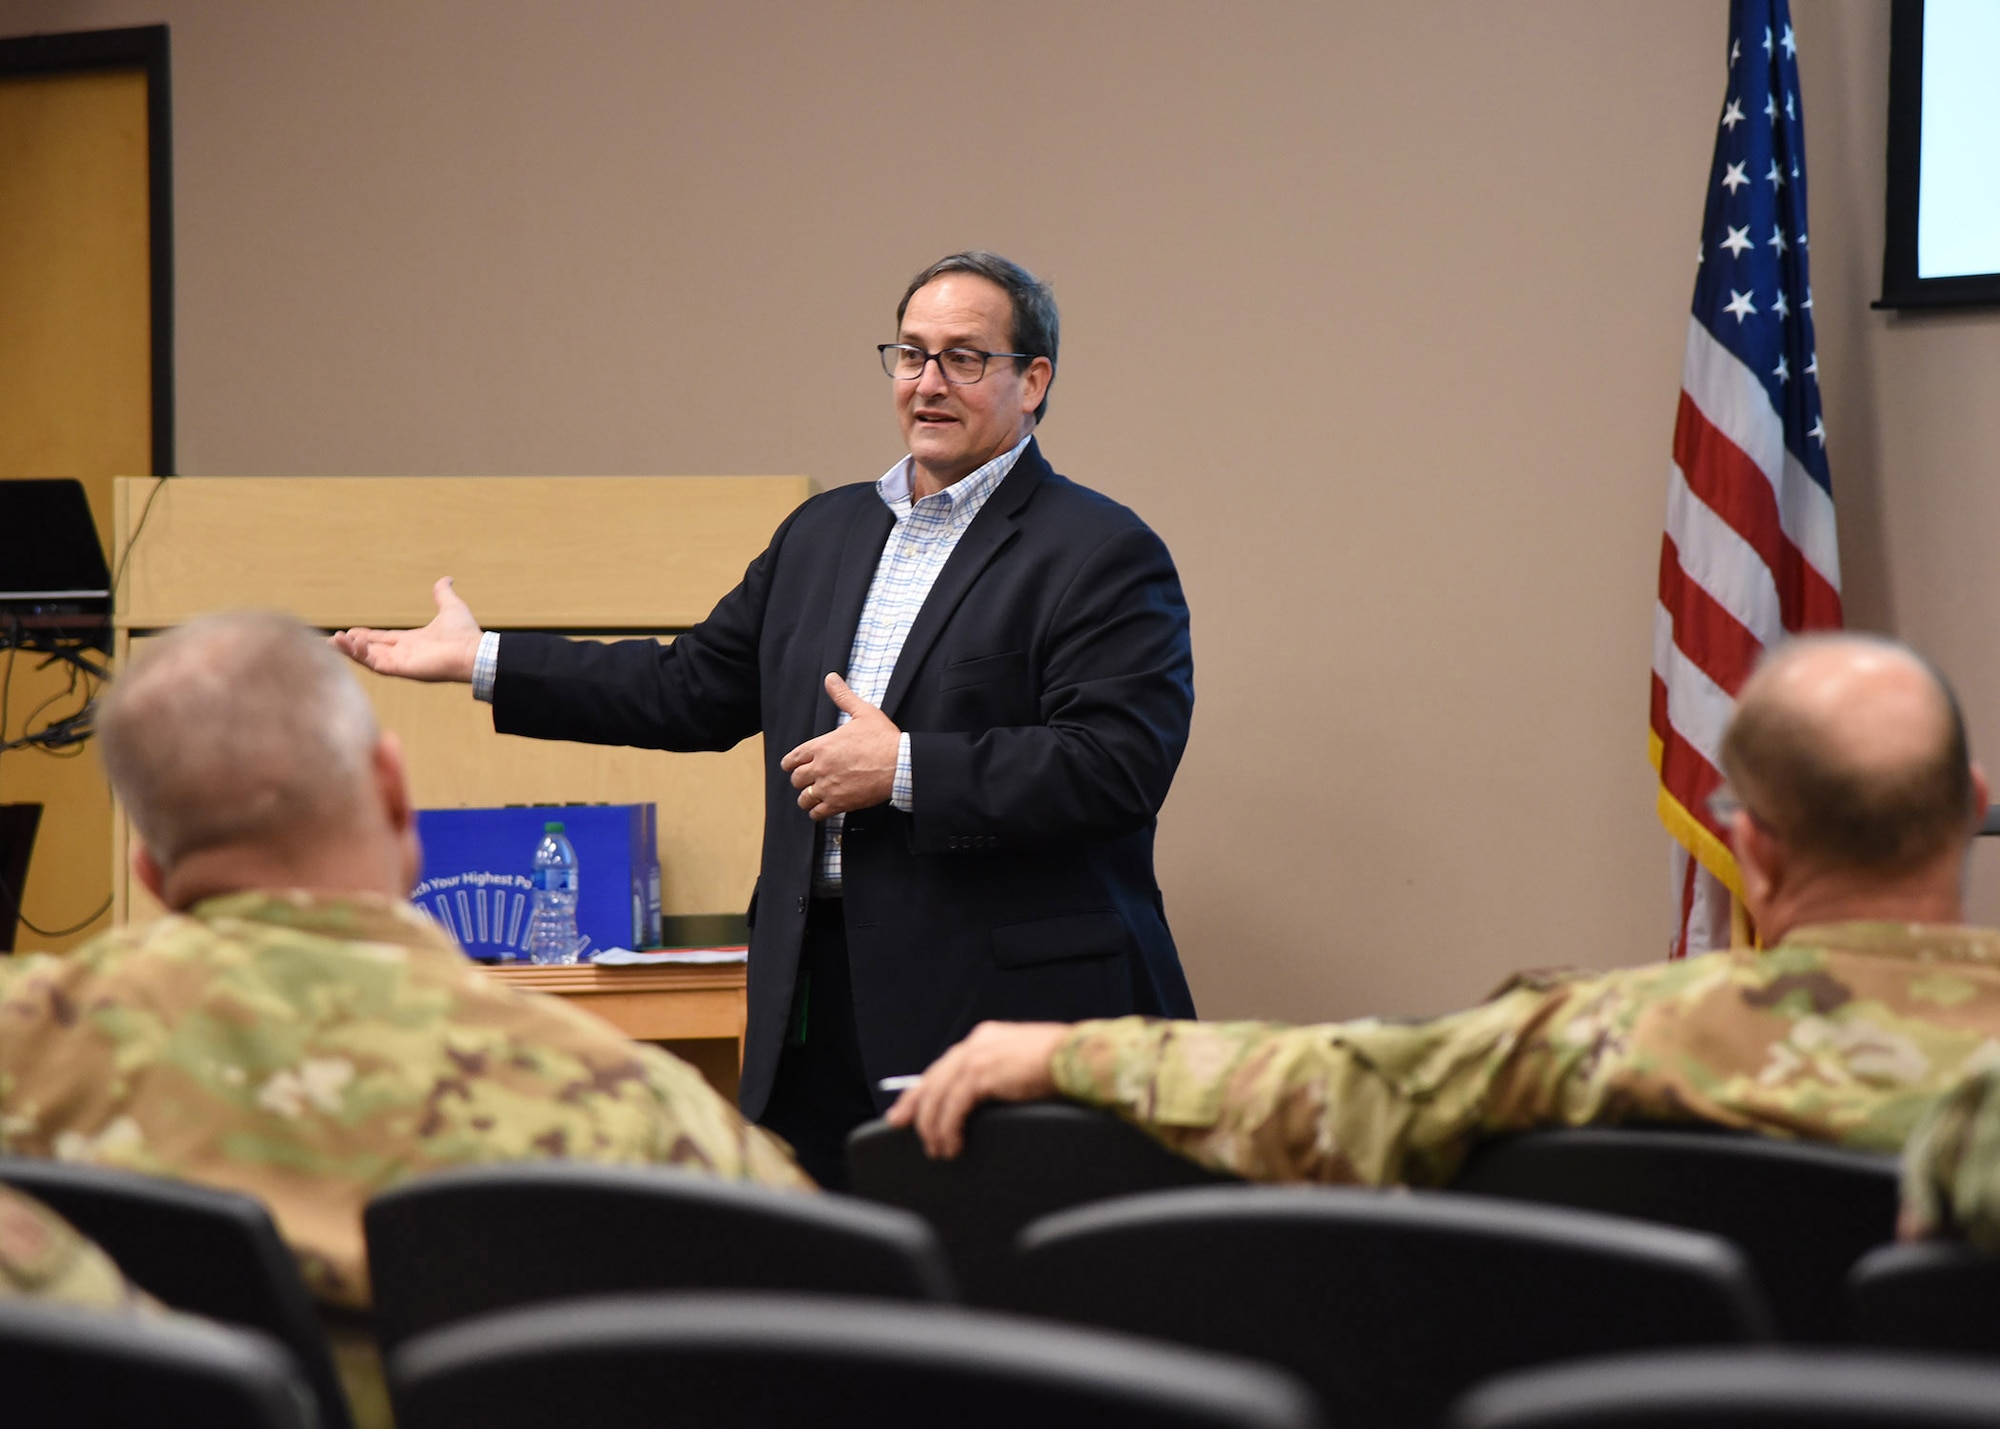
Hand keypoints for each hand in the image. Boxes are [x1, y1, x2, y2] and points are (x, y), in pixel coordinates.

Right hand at [329, 577, 483, 682]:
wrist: (473, 650)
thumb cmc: (465, 634)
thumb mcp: (450, 607)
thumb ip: (442, 593)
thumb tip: (446, 579)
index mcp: (412, 642)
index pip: (382, 639)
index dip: (365, 637)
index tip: (349, 632)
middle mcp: (404, 654)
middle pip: (370, 650)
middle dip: (350, 646)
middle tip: (329, 641)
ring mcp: (401, 663)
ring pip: (368, 658)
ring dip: (350, 650)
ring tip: (333, 640)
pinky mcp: (401, 669)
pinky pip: (374, 663)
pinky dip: (361, 654)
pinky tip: (351, 642)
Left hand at [780, 674, 898, 820]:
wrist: (900, 764)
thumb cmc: (883, 739)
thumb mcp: (863, 712)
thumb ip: (843, 696)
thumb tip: (831, 678)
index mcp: (822, 746)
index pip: (793, 758)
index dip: (790, 764)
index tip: (792, 767)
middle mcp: (821, 767)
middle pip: (796, 779)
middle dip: (800, 780)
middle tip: (807, 781)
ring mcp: (829, 787)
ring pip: (804, 798)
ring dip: (807, 798)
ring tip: (813, 797)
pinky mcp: (839, 803)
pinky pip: (817, 813)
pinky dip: (817, 812)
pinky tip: (823, 809)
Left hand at [885, 1021, 1069, 1157]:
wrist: (1078, 1057)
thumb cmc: (1062, 1063)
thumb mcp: (1023, 1062)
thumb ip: (1001, 1072)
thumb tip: (989, 1094)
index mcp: (985, 1038)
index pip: (944, 1065)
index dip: (924, 1088)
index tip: (910, 1106)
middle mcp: (976, 1043)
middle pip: (933, 1078)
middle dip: (914, 1106)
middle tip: (901, 1126)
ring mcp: (977, 1056)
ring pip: (939, 1096)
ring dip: (934, 1127)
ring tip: (936, 1149)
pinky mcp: (982, 1075)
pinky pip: (953, 1108)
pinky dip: (948, 1129)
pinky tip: (951, 1145)